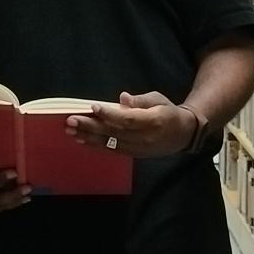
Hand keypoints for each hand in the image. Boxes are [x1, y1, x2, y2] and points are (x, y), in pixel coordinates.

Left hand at [67, 90, 197, 159]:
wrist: (182, 134)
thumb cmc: (168, 112)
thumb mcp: (158, 99)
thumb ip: (140, 100)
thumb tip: (123, 99)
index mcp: (154, 121)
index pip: (128, 119)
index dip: (109, 114)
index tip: (92, 106)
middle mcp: (145, 137)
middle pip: (114, 132)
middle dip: (90, 126)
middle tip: (71, 120)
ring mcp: (138, 148)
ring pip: (110, 143)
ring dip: (88, 137)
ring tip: (70, 131)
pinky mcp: (133, 154)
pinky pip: (112, 149)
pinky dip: (96, 144)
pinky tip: (82, 139)